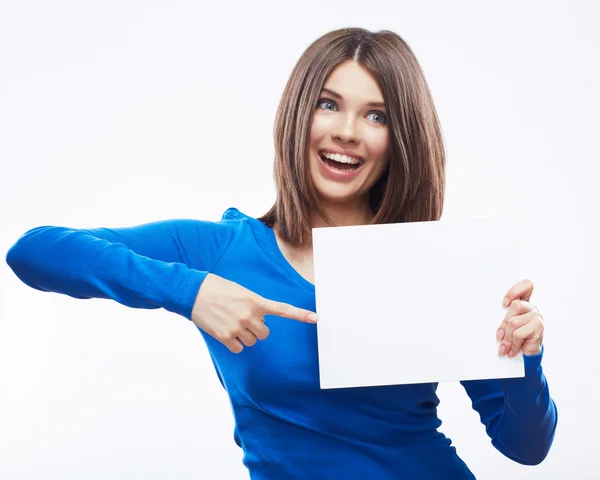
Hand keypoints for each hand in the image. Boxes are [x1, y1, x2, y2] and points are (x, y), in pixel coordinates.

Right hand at [191, 273, 317, 352]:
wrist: (193, 291)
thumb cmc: (217, 288)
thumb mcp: (241, 291)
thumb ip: (254, 305)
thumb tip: (260, 322)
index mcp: (255, 301)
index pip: (282, 309)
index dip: (300, 315)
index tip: (316, 318)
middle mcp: (249, 315)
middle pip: (265, 333)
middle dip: (257, 328)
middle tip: (243, 318)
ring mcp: (237, 327)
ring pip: (252, 341)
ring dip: (245, 335)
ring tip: (231, 321)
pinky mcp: (225, 337)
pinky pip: (239, 348)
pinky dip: (234, 343)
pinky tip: (225, 331)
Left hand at [496, 279, 543, 356]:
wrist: (526, 354)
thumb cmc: (515, 337)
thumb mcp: (508, 326)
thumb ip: (504, 317)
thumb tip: (492, 318)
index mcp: (524, 302)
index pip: (526, 285)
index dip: (515, 291)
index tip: (504, 303)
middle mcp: (532, 307)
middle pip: (515, 305)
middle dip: (504, 323)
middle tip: (500, 337)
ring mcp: (537, 316)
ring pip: (514, 322)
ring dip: (507, 337)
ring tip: (505, 347)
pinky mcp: (539, 326)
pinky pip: (519, 333)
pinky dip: (513, 343)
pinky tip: (512, 350)